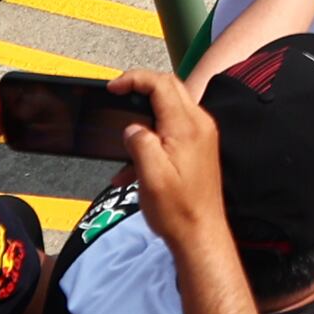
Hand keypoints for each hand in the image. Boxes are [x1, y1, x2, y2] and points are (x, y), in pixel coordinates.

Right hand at [110, 71, 222, 250]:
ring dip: (144, 119)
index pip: (161, 84)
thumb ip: (139, 142)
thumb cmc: (177, 210)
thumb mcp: (150, 175)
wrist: (200, 234)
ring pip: (169, 109)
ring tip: (122, 142)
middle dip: (141, 88)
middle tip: (117, 97)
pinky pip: (172, 130)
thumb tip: (132, 128)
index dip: (134, 79)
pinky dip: (152, 139)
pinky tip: (132, 170)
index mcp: (187, 126)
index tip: (113, 88)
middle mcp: (198, 125)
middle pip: (169, 88)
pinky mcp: (198, 148)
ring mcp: (201, 135)